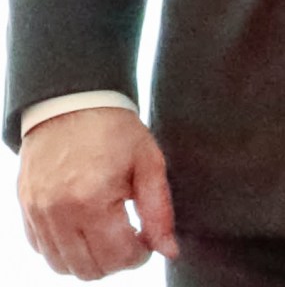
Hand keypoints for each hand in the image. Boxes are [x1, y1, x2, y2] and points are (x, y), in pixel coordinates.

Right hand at [17, 107, 176, 279]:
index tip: (148, 240)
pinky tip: (84, 229)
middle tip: (130, 239)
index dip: (140, 255)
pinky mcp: (26, 210)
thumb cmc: (114, 130)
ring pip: (62, 265)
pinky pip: (42, 249)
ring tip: (108, 235)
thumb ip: (159, 211)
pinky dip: (65, 250)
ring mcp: (37, 213)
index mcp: (92, 199)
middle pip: (89, 269)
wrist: (72, 104)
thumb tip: (169, 251)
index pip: (117, 257)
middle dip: (116, 262)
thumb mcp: (149, 163)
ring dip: (90, 260)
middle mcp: (58, 212)